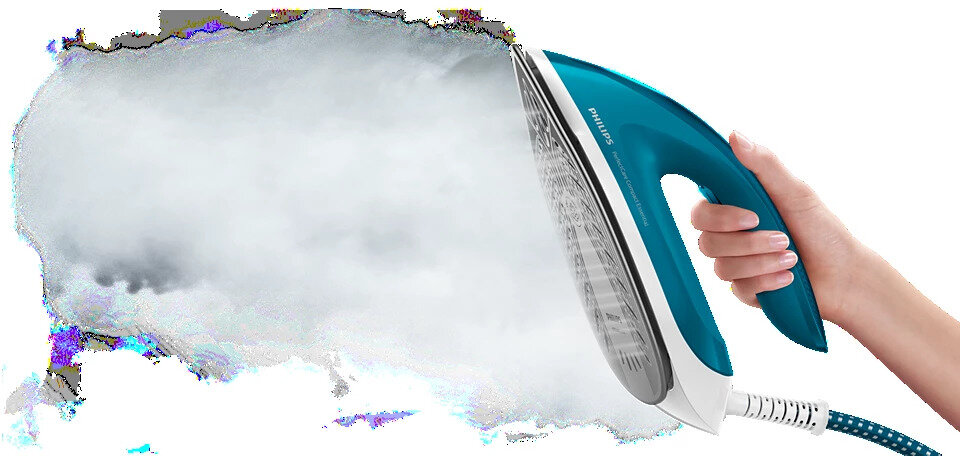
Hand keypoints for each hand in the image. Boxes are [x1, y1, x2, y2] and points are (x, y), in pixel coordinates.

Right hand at [691, 131, 863, 324]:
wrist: (844, 275)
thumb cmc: (823, 231)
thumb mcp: (796, 191)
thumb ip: (764, 164)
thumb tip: (736, 136)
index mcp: (736, 208)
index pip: (701, 211)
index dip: (719, 217)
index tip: (751, 216)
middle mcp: (730, 235)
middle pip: (706, 241)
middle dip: (747, 243)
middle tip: (782, 238)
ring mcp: (735, 263)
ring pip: (722, 267)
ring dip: (760, 262)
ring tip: (791, 258)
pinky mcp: (744, 288)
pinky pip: (738, 288)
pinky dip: (766, 281)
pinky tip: (787, 277)